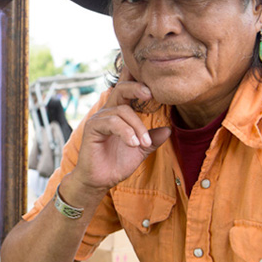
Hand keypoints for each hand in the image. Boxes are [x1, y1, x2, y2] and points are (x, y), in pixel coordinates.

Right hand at [71, 66, 170, 191]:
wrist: (101, 180)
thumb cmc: (117, 163)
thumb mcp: (140, 150)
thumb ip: (152, 139)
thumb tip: (168, 129)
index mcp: (119, 113)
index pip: (127, 91)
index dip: (137, 80)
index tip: (152, 82)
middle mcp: (108, 112)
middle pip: (121, 89)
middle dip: (136, 88)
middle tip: (151, 95)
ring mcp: (99, 119)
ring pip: (122, 111)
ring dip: (137, 127)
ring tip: (144, 144)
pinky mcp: (92, 128)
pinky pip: (112, 122)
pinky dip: (125, 132)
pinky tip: (133, 144)